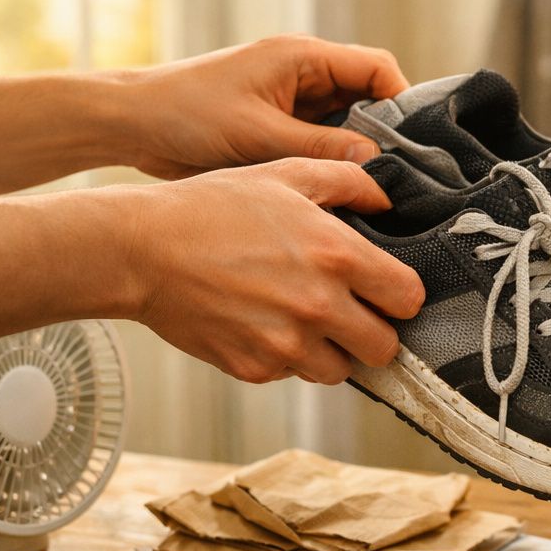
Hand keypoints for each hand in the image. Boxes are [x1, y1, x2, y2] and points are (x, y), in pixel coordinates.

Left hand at [111, 34, 407, 179]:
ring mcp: (290, 103)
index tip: (410, 146)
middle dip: (381, 135)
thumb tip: (377, 160)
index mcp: (303, 57)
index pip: (376, 69)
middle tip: (394, 177)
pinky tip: (334, 193)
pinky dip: (329, 165)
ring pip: (345, 126)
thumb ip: (322, 145)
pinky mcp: (276, 128)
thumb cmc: (186, 114)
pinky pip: (319, 144)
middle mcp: (302, 75)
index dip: (401, 103)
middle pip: (367, 99)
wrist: (133, 125)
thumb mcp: (260, 133)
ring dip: (354, 154)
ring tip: (368, 191)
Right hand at [123, 158, 424, 384]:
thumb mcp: (283, 175)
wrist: (141, 250)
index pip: (409, 299)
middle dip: (372, 332)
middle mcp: (319, 306)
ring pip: (339, 371)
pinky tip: (261, 323)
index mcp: (336, 255)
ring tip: (301, 319)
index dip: (400, 295)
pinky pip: (291, 375)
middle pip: (384, 349)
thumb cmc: (210, 208)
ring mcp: (286, 344)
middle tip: (349, 313)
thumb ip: (346, 180)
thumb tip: (386, 199)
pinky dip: (284, 357)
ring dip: (330, 351)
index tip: (384, 290)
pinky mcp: (254, 368)